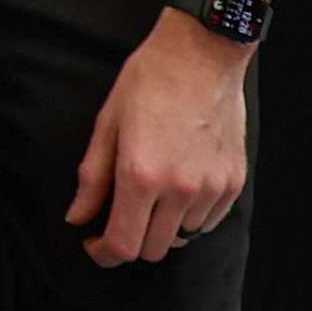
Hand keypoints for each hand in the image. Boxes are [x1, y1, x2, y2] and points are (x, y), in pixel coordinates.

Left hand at [70, 11, 254, 263]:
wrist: (201, 56)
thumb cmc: (148, 83)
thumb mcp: (107, 125)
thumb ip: (92, 178)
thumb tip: (77, 217)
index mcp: (141, 176)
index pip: (123, 244)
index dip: (104, 254)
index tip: (94, 246)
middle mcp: (179, 189)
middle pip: (154, 250)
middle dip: (131, 242)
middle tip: (119, 218)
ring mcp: (211, 188)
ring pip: (182, 237)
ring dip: (162, 228)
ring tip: (151, 195)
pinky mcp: (234, 182)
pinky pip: (208, 221)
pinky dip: (190, 216)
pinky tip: (178, 189)